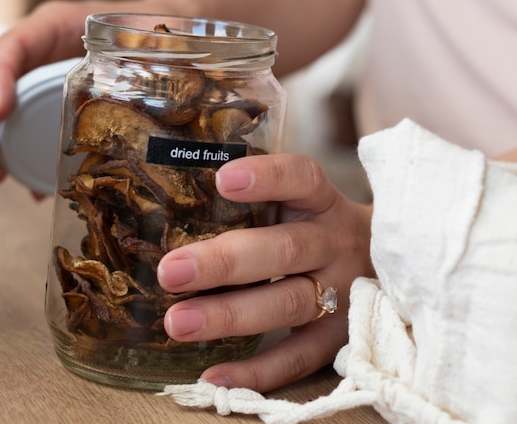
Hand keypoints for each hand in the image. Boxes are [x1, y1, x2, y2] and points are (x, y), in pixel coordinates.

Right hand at [0, 0, 133, 183]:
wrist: (150, 33)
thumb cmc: (141, 28)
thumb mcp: (136, 36)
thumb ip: (136, 55)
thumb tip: (156, 96)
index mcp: (51, 27)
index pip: (12, 47)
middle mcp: (34, 50)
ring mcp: (33, 74)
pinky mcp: (43, 99)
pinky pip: (19, 124)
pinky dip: (19, 154)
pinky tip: (29, 185)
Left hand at [157, 153, 372, 392]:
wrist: (383, 265)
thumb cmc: (316, 228)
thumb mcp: (299, 203)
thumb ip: (256, 201)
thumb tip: (175, 204)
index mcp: (322, 202)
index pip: (301, 179)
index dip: (266, 177)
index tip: (222, 180)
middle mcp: (335, 244)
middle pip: (285, 250)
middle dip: (224, 262)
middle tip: (171, 271)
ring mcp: (342, 294)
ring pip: (287, 304)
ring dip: (229, 315)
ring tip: (178, 323)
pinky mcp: (337, 339)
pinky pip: (297, 359)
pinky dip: (256, 372)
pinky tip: (211, 376)